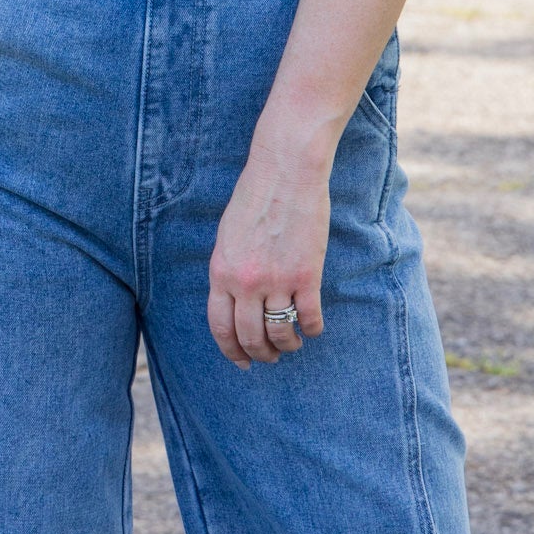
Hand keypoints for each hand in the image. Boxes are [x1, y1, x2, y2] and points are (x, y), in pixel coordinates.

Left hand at [207, 110, 342, 367]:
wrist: (286, 170)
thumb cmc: (255, 196)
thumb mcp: (227, 236)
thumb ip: (228, 269)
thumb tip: (234, 302)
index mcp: (221, 271)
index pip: (220, 327)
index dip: (231, 351)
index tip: (242, 362)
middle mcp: (245, 282)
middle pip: (250, 337)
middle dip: (260, 354)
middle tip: (270, 357)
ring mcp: (276, 280)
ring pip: (280, 333)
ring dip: (287, 345)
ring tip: (292, 343)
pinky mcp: (307, 274)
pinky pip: (310, 317)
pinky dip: (312, 328)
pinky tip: (313, 327)